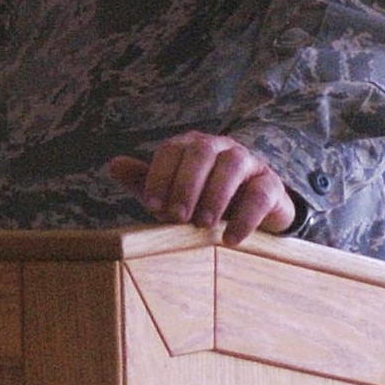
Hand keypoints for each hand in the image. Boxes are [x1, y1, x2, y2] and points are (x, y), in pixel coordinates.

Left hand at [107, 131, 295, 244]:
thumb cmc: (202, 199)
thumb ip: (145, 180)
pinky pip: (260, 194)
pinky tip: (230, 239)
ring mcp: (248, 162)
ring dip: (214, 196)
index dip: (160, 176)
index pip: (172, 149)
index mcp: (192, 145)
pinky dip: (245, 217)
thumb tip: (113, 165)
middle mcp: (220, 147)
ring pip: (232, 165)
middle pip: (202, 152)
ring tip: (202, 225)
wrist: (250, 212)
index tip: (153, 206)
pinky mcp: (270, 184)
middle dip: (186, 185)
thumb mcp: (171, 192)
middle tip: (178, 216)